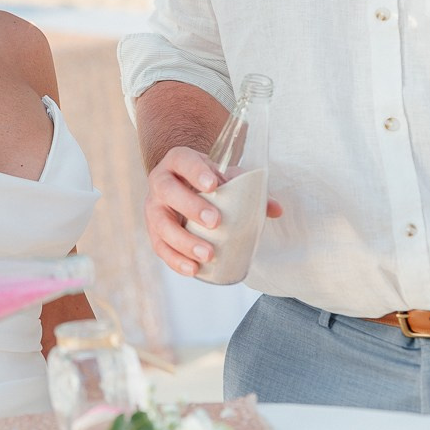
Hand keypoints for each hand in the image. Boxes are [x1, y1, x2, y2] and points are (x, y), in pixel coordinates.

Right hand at [143, 146, 280, 276]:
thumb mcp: (228, 179)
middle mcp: (160, 182)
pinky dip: (176, 260)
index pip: (182, 160)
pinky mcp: (154, 232)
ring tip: (208, 254)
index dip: (195, 171)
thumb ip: (250, 191)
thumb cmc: (209, 183)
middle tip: (215, 222)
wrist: (184, 187)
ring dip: (183, 240)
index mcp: (178, 161)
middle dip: (190, 206)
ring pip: (160, 224)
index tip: (214, 185)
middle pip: (167, 191)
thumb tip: (276, 209)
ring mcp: (153, 208)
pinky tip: (194, 269)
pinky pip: (160, 247)